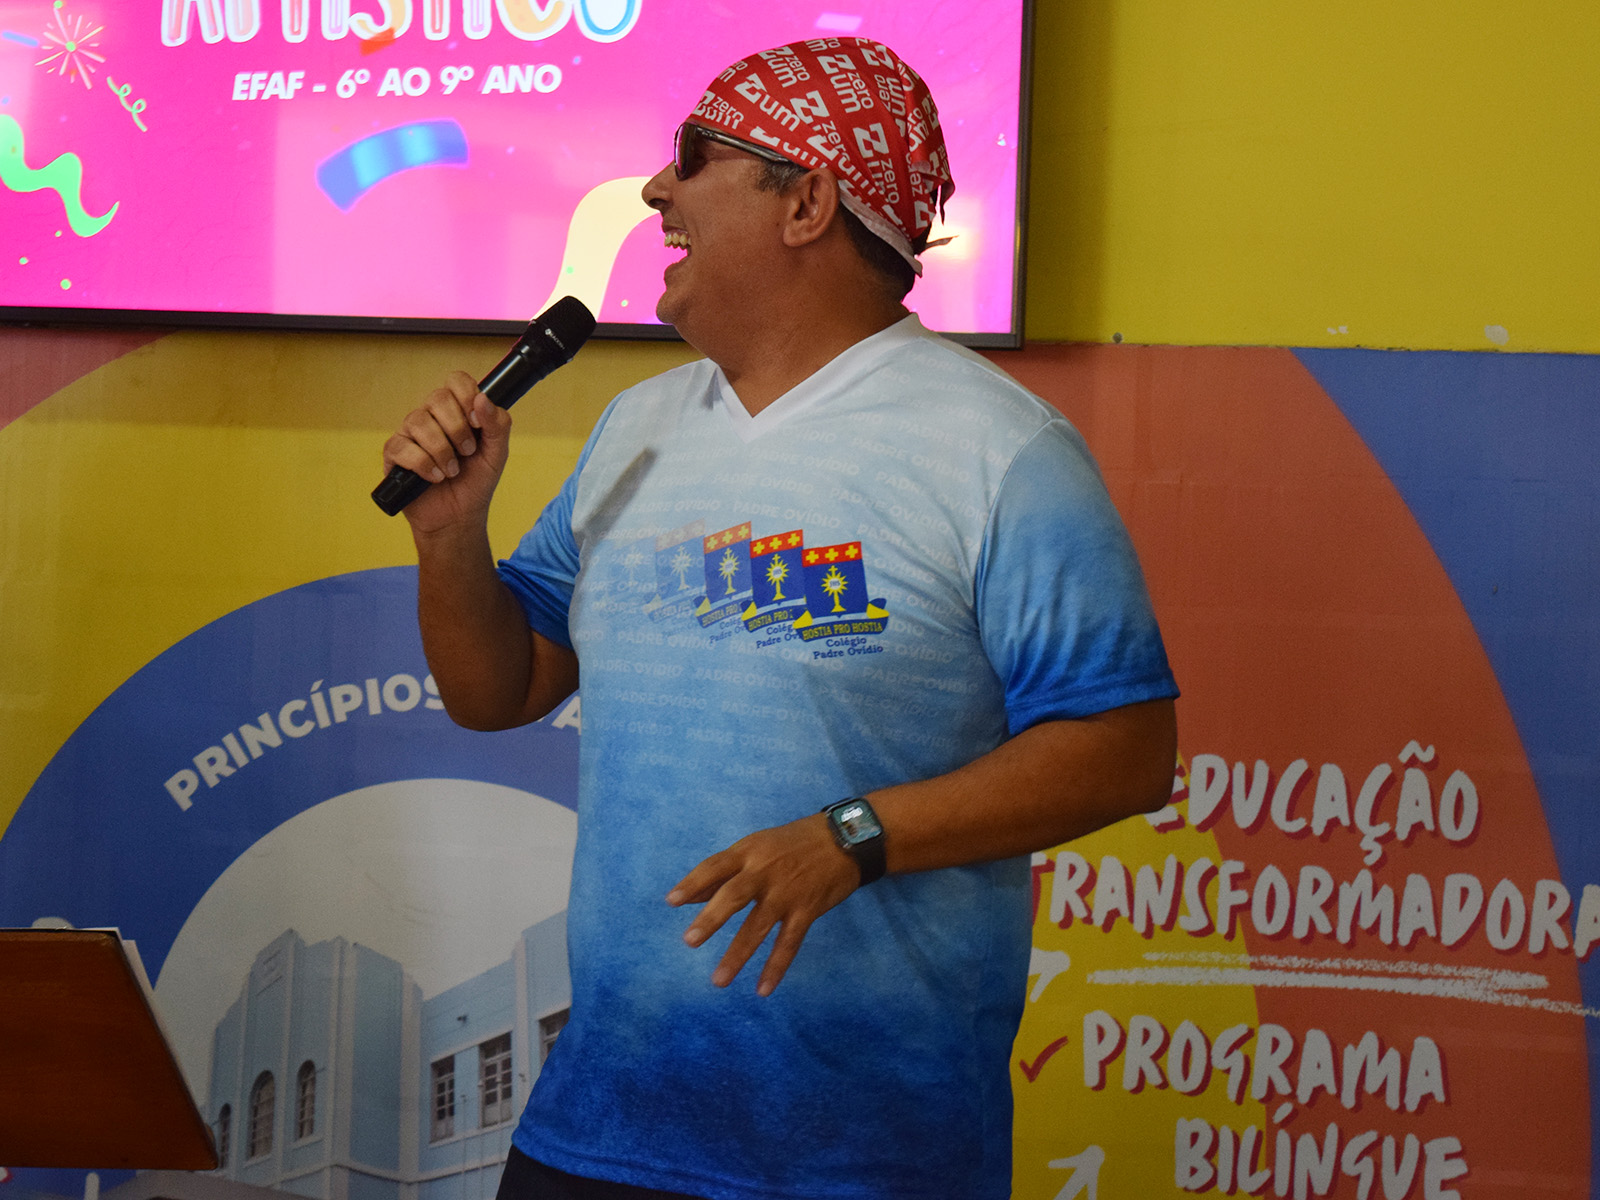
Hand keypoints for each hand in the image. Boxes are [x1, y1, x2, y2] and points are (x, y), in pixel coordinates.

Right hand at [381, 370, 512, 531]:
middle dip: (457, 428)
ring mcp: (410, 433)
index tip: (477, 422)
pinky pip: (404, 447)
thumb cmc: (475, 483)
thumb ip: (497, 424)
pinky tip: (435, 478)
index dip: (467, 395)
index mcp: (457, 411)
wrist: (458, 517)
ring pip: (419, 421)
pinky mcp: (394, 453)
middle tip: (467, 452)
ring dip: (442, 451)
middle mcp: (431, 416)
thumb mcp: (496, 453)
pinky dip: (424, 465)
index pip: (456, 380)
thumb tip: (483, 398)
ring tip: (452, 471)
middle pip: (437, 397)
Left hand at [667, 814, 861, 995]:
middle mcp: (765, 871)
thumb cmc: (793, 843)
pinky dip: (776, 966)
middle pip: (734, 895)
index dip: (693, 883)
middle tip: (690, 941)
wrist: (844, 839)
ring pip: (759, 926)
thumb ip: (722, 872)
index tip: (671, 901)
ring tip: (719, 980)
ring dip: (738, 954)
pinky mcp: (807, 909)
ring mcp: (787, 892)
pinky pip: (789, 942)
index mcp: (749, 851)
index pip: (715, 867)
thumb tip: (687, 896)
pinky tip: (762, 988)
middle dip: (712, 918)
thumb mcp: (756, 846)